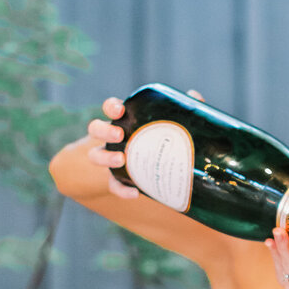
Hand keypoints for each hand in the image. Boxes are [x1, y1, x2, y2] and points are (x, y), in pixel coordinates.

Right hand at [85, 89, 204, 200]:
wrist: (166, 167)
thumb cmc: (164, 137)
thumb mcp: (174, 123)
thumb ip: (184, 110)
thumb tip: (194, 96)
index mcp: (125, 120)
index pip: (110, 108)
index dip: (111, 107)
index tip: (120, 109)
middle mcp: (113, 138)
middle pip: (95, 129)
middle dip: (104, 131)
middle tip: (119, 135)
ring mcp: (111, 157)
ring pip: (94, 155)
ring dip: (104, 157)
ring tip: (121, 160)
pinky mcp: (117, 179)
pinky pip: (113, 185)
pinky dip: (121, 189)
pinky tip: (135, 193)